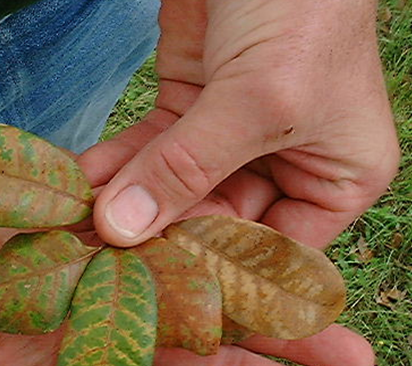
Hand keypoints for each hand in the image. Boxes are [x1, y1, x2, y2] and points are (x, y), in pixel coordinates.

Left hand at [82, 0, 400, 248]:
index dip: (216, 272)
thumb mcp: (258, 101)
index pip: (272, 249)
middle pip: (214, 222)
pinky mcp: (190, 109)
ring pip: (173, 188)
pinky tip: (81, 186)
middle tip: (100, 262)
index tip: (157, 291)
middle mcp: (286, 166)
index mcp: (336, 179)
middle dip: (157, 239)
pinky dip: (116, 166)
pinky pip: (150, 151)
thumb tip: (124, 229)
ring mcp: (232, 139)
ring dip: (125, 205)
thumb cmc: (304, 11)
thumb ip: (190, 169)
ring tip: (76, 230)